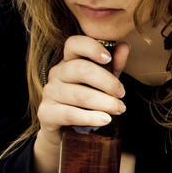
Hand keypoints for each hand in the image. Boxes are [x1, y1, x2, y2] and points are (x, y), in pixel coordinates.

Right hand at [32, 36, 129, 172]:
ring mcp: (49, 92)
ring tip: (119, 109)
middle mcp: (57, 73)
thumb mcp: (103, 81)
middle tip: (121, 94)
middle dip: (107, 82)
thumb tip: (125, 45)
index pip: (74, 43)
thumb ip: (114, 64)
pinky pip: (70, 114)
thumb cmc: (87, 99)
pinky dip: (91, 117)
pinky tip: (105, 119)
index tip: (108, 58)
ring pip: (79, 94)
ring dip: (105, 102)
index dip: (92, 48)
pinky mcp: (46, 112)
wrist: (64, 129)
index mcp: (69, 60)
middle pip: (81, 69)